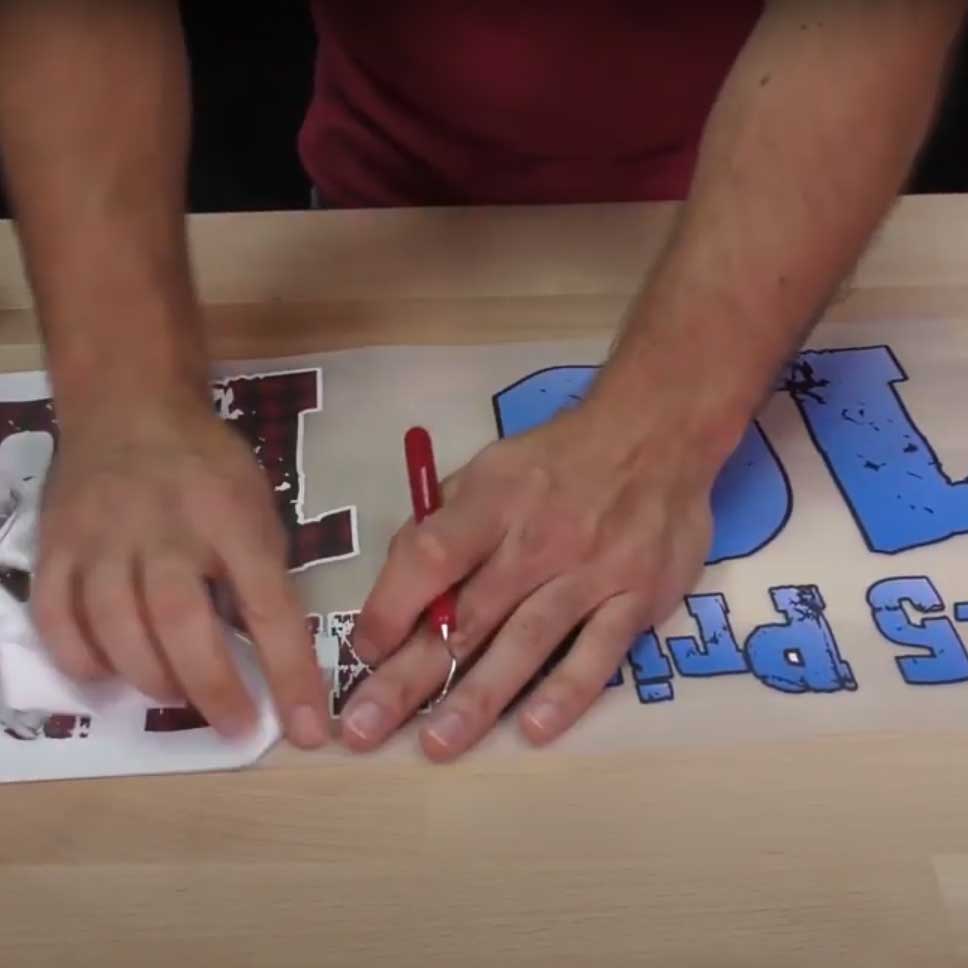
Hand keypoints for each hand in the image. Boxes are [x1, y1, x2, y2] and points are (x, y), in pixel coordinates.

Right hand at [31, 392, 328, 747]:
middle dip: (214, 691)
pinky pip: (59, 621)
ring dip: (153, 681)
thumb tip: (267, 656)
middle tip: (237, 727)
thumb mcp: (258, 508)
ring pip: (118, 631)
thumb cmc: (208, 466)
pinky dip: (84, 661)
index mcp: (231, 520)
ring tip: (181, 695)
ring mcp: (103, 540)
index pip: (269, 608)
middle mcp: (165, 532)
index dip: (291, 674)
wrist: (130, 410)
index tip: (306, 728)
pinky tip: (111, 673)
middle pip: (183, 627)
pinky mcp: (56, 548)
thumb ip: (261, 574)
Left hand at [341, 402, 715, 759]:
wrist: (653, 436)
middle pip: (467, 616)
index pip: (430, 556)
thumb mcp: (490, 468)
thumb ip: (444, 523)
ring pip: (527, 642)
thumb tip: (399, 585)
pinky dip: (567, 692)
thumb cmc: (556, 461)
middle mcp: (537, 540)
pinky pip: (599, 651)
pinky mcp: (636, 596)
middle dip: (410, 677)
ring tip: (437, 746)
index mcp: (492, 502)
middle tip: (364, 730)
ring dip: (479, 698)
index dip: (390, 607)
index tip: (361, 654)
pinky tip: (535, 730)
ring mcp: (590, 571)